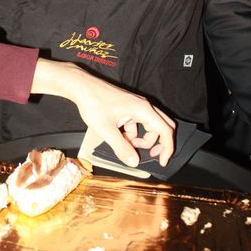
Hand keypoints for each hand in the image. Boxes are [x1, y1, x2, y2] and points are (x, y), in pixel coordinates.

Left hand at [32, 60, 175, 167]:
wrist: (83, 88)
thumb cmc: (94, 103)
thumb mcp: (106, 130)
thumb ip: (121, 147)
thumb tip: (134, 162)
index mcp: (143, 110)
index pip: (165, 130)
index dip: (167, 148)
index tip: (162, 161)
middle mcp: (143, 106)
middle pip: (162, 127)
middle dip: (159, 143)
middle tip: (152, 156)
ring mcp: (136, 106)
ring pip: (149, 126)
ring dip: (142, 139)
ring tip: (127, 145)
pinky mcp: (129, 107)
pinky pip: (138, 123)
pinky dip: (133, 133)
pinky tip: (119, 136)